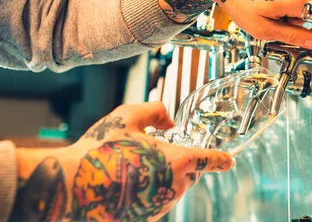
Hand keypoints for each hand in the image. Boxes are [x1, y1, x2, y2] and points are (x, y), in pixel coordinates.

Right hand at [10, 102, 234, 221]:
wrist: (71, 186)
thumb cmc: (99, 150)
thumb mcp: (127, 116)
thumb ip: (154, 111)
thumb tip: (168, 121)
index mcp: (178, 161)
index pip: (209, 161)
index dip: (221, 160)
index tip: (229, 161)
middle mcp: (173, 187)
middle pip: (191, 175)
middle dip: (184, 165)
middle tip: (159, 154)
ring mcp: (159, 206)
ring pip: (173, 189)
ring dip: (165, 178)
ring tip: (135, 167)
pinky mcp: (144, 218)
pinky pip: (156, 202)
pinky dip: (149, 191)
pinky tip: (127, 183)